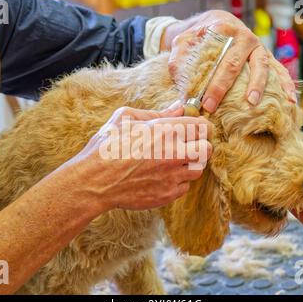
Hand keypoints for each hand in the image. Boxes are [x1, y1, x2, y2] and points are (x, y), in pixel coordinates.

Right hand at [63, 103, 212, 211]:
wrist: (95, 181)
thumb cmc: (107, 146)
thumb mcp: (126, 118)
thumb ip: (157, 112)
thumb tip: (179, 107)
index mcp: (166, 130)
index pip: (203, 127)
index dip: (201, 128)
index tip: (195, 130)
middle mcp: (175, 153)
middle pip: (207, 149)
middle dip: (201, 146)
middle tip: (187, 147)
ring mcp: (173, 176)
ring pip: (199, 169)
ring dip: (190, 165)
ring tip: (173, 162)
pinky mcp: (168, 194)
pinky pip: (185, 187)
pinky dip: (178, 182)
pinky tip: (162, 177)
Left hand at [160, 10, 296, 111]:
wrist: (214, 21)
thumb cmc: (197, 36)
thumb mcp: (182, 43)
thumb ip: (179, 64)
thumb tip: (181, 96)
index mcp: (223, 31)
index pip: (216, 59)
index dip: (211, 83)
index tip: (204, 103)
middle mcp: (243, 36)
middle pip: (234, 65)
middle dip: (223, 88)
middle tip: (214, 106)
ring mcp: (257, 46)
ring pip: (261, 65)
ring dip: (258, 85)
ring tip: (252, 103)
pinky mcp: (266, 55)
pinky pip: (278, 69)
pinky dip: (285, 83)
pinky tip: (290, 100)